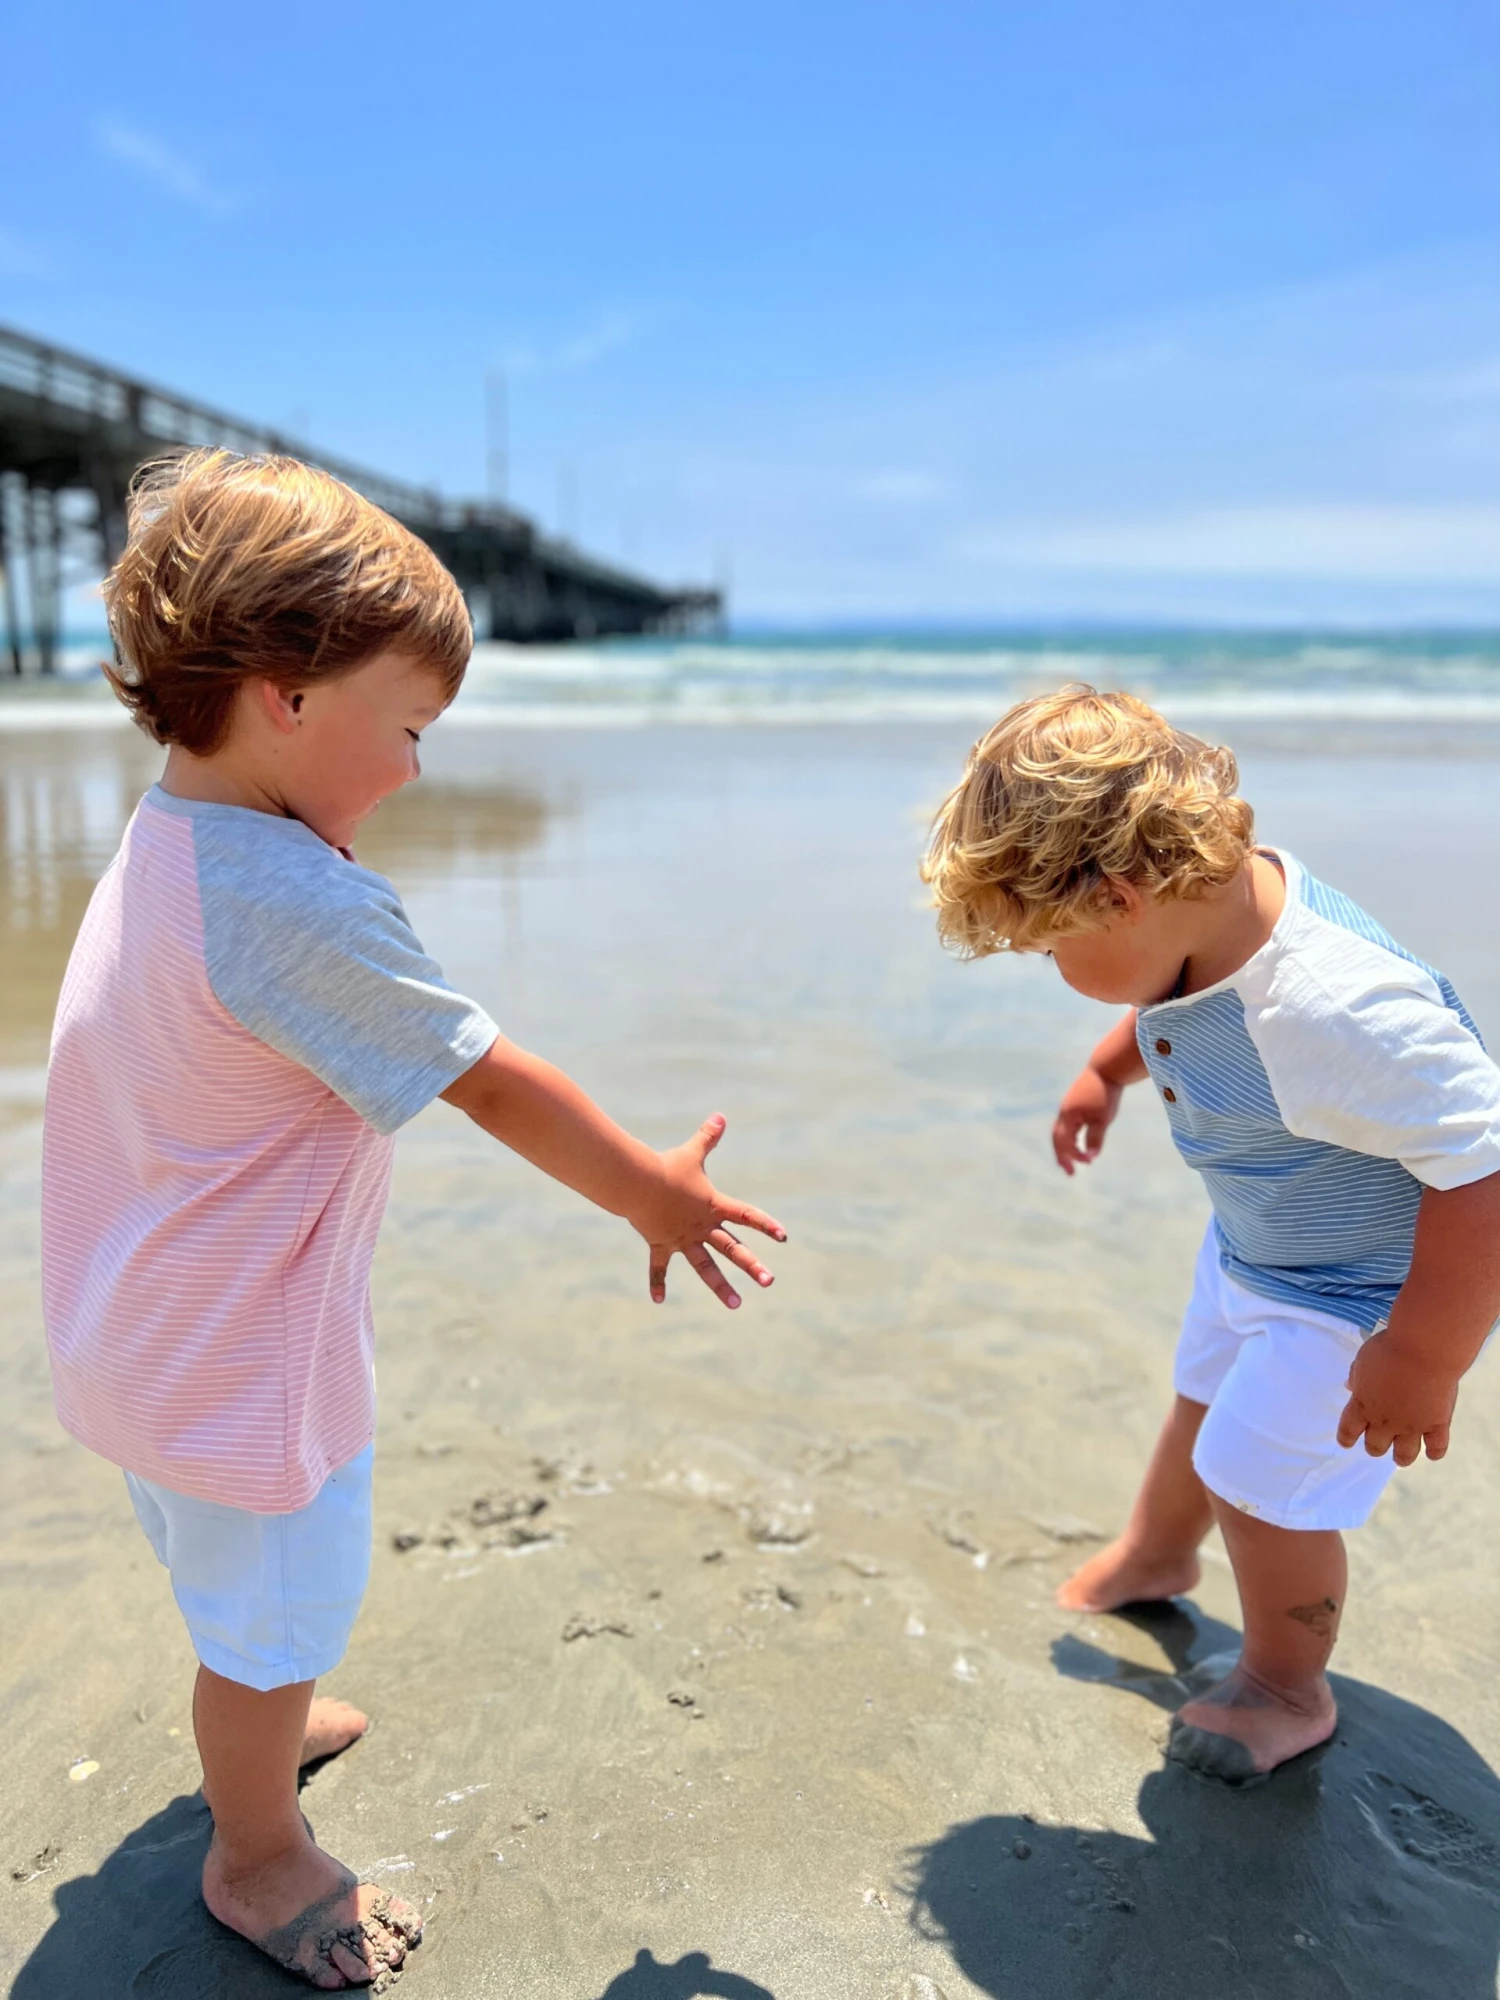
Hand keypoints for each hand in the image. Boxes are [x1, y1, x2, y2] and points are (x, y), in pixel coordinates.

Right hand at [629, 1114, 785, 1308]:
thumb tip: (721, 1116)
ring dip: (720, 1287)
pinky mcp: (661, 1243)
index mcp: (713, 1206)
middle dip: (752, 1266)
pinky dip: (657, 1282)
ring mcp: (682, 1238)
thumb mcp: (691, 1153)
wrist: (638, 1182)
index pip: (746, 1215)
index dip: (766, 1224)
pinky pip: (659, 1266)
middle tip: (769, 1282)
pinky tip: (659, 1301)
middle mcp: (702, 1226)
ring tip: (737, 1305)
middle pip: (732, 1248)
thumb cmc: (667, 1166)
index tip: (784, 1237)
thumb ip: (708, 1137)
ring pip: (705, 1267)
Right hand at [1052, 1066, 1122, 1174]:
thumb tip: (1091, 1157)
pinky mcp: (1073, 1104)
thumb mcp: (1103, 1119)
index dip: (1075, 1155)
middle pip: (1057, 1139)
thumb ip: (1095, 1138)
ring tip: (1074, 1160)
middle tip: (1071, 1173)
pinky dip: (1070, 1137)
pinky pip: (1067, 1125)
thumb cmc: (1106, 1093)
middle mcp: (1063, 1112)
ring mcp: (1067, 1107)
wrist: (1106, 1069)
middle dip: (1063, 1157)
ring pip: (1061, 1132)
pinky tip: (1080, 1142)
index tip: (1089, 1163)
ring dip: (1065, 1148)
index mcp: (1068, 1116)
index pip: (1066, 1142)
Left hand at [1337, 1329, 1459, 1466]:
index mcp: (1363, 1404)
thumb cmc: (1389, 1349)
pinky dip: (1434, 1452)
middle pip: (1375, 1446)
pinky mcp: (1437, 1424)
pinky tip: (1432, 1452)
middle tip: (1378, 1443)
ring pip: (1404, 1454)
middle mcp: (1385, 1420)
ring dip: (1401, 1457)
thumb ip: (1357, 1376)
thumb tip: (1350, 1386)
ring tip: (1401, 1457)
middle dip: (1375, 1447)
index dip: (1346, 1438)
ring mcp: (1412, 1425)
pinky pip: (1436, 1447)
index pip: (1348, 1429)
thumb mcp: (1364, 1359)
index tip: (1346, 1442)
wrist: (1424, 1350)